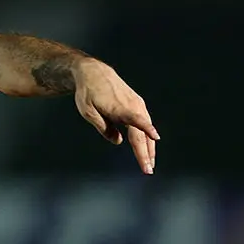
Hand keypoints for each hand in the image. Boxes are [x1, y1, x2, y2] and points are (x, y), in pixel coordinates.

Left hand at [72, 59, 159, 173]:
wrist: (94, 72)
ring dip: (149, 147)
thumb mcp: (87, 112)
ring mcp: (137, 105)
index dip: (146, 129)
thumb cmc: (88, 92)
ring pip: (145, 130)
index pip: (136, 120)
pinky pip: (144, 124)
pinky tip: (147, 148)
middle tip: (147, 170)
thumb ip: (103, 127)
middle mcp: (133, 106)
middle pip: (141, 133)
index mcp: (120, 108)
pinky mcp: (137, 104)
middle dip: (146, 153)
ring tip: (149, 164)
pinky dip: (146, 136)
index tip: (156, 137)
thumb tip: (117, 141)